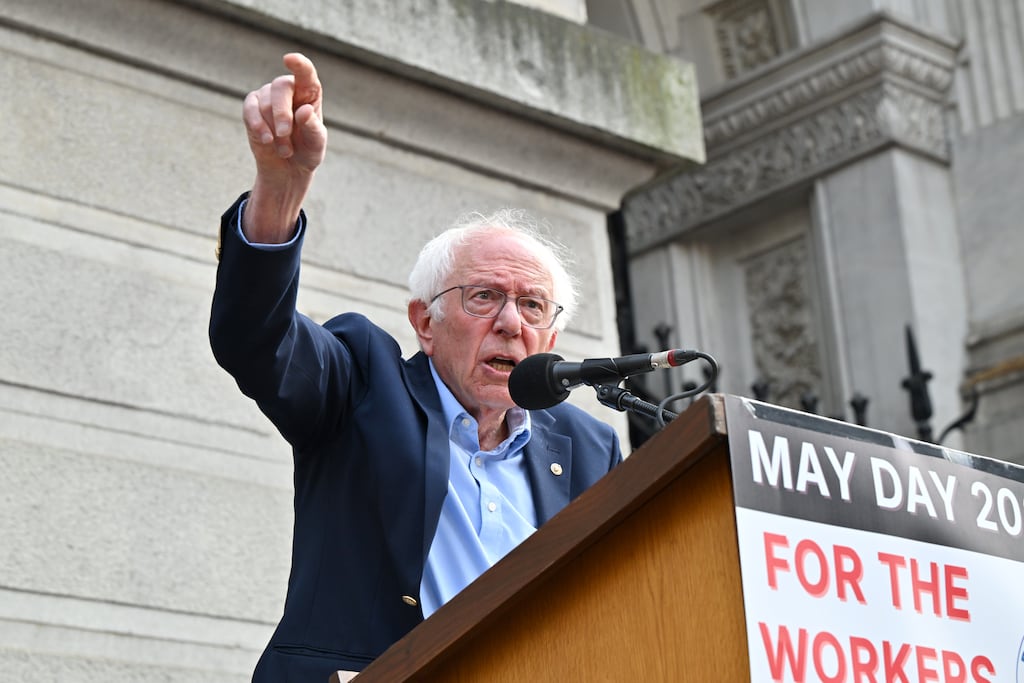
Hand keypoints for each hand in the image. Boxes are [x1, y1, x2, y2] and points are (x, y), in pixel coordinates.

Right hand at [241, 53, 326, 240]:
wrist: (288, 169)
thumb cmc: (307, 152)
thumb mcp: (316, 144)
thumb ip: (313, 128)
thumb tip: (304, 110)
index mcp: (309, 93)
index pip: (306, 73)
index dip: (299, 65)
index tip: (290, 59)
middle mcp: (288, 90)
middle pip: (280, 88)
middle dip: (281, 112)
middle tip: (285, 134)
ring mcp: (268, 97)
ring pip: (265, 103)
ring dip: (274, 130)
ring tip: (285, 150)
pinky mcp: (252, 108)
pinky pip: (250, 110)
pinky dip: (257, 125)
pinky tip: (266, 140)